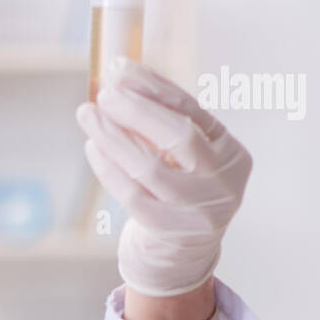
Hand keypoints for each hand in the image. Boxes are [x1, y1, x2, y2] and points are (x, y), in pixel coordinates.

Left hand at [75, 57, 252, 298]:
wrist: (183, 253)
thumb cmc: (181, 189)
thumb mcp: (187, 155)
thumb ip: (163, 120)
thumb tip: (119, 75)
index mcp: (231, 153)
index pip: (192, 111)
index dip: (154, 87)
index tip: (121, 67)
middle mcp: (221, 181)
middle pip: (179, 136)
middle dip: (137, 110)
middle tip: (105, 93)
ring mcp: (195, 209)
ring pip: (149, 167)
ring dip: (113, 137)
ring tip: (87, 114)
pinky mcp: (166, 230)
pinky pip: (130, 194)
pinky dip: (107, 167)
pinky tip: (92, 146)